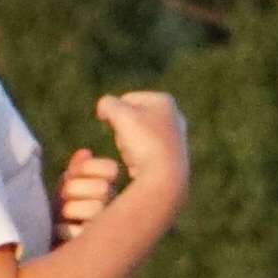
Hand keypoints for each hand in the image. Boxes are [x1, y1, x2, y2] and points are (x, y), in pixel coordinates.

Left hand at [55, 144, 119, 242]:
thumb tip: (85, 153)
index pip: (111, 168)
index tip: (71, 176)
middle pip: (103, 188)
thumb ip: (75, 172)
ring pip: (96, 208)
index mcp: (109, 190)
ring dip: (70, 210)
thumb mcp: (64, 190)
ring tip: (61, 217)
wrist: (46, 250)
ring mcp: (109, 230)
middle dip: (74, 190)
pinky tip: (58, 233)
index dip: (88, 168)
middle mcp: (116, 210)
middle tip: (63, 199)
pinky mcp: (95, 251)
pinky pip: (81, 232)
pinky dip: (64, 230)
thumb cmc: (59, 216)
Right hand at [96, 90, 188, 208]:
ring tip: (134, 158)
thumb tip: (104, 107)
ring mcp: (174, 138)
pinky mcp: (171, 159)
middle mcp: (174, 117)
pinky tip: (141, 168)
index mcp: (164, 100)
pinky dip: (138, 162)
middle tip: (128, 144)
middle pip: (130, 121)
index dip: (114, 114)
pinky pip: (144, 156)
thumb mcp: (120, 115)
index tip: (119, 128)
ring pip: (135, 139)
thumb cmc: (144, 141)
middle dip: (122, 134)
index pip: (125, 100)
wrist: (165, 177)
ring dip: (128, 149)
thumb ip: (108, 104)